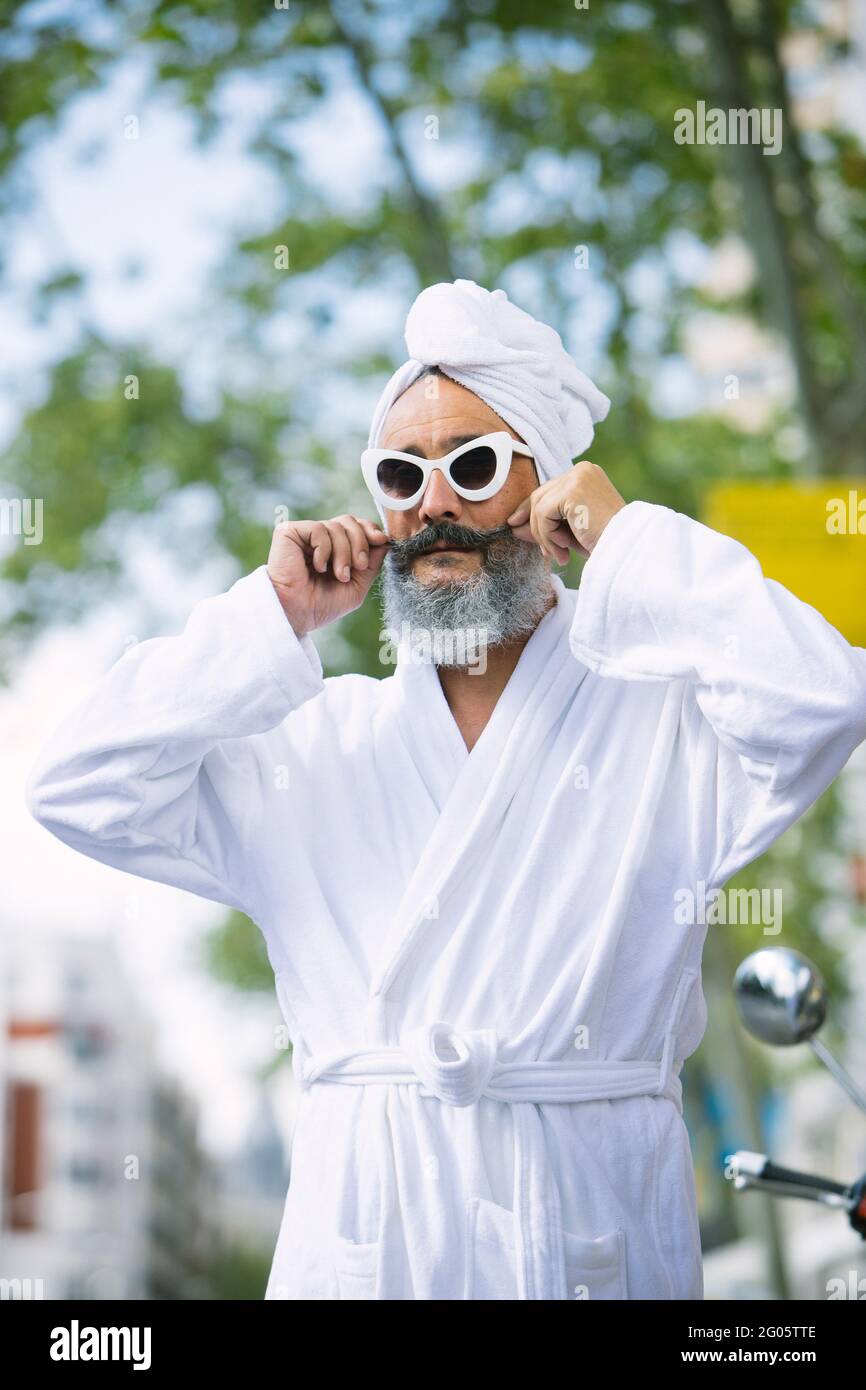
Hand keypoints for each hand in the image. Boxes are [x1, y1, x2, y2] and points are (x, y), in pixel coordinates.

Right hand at [267, 514, 390, 636]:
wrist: (296, 614)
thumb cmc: (321, 605)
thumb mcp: (356, 586)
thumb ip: (371, 563)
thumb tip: (385, 540)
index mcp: (333, 549)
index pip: (355, 526)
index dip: (369, 529)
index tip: (381, 540)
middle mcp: (318, 539)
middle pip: (349, 521)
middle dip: (360, 543)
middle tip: (359, 566)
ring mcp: (304, 535)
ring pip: (336, 526)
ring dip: (343, 553)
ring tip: (338, 575)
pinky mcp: (289, 532)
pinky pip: (319, 529)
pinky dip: (324, 550)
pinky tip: (318, 567)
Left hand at [506, 461, 625, 563]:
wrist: (627, 549)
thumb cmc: (604, 542)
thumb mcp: (570, 530)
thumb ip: (545, 523)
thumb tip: (514, 524)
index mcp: (585, 474)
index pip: (548, 489)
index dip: (531, 510)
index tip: (517, 525)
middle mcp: (582, 470)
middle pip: (540, 495)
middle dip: (537, 526)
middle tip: (546, 552)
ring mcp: (577, 477)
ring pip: (539, 506)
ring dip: (544, 536)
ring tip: (560, 554)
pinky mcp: (572, 490)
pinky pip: (543, 514)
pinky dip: (547, 536)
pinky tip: (564, 549)